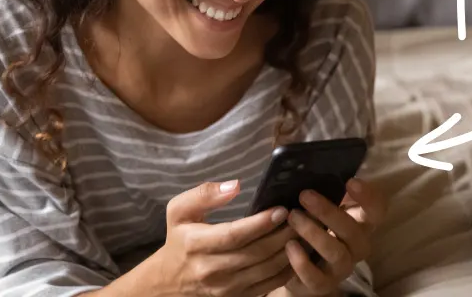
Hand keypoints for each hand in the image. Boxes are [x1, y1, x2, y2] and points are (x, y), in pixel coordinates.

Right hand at [151, 179, 297, 296]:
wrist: (169, 282)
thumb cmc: (179, 240)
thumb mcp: (179, 211)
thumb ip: (204, 194)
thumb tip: (234, 185)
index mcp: (195, 244)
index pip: (234, 234)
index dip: (261, 223)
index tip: (281, 210)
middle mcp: (210, 269)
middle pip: (255, 253)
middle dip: (282, 235)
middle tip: (300, 219)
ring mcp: (224, 288)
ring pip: (265, 270)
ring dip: (288, 252)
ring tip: (302, 233)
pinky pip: (268, 285)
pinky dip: (286, 270)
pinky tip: (295, 253)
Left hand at [279, 178, 386, 296]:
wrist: (297, 270)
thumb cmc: (313, 229)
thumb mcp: (321, 209)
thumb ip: (325, 190)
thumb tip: (310, 166)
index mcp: (361, 224)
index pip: (378, 210)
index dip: (369, 196)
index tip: (350, 181)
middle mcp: (356, 246)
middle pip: (353, 230)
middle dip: (328, 211)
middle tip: (304, 195)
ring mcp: (341, 268)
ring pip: (336, 252)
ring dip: (313, 232)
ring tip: (292, 217)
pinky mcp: (322, 285)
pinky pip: (315, 277)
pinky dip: (301, 261)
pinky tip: (289, 245)